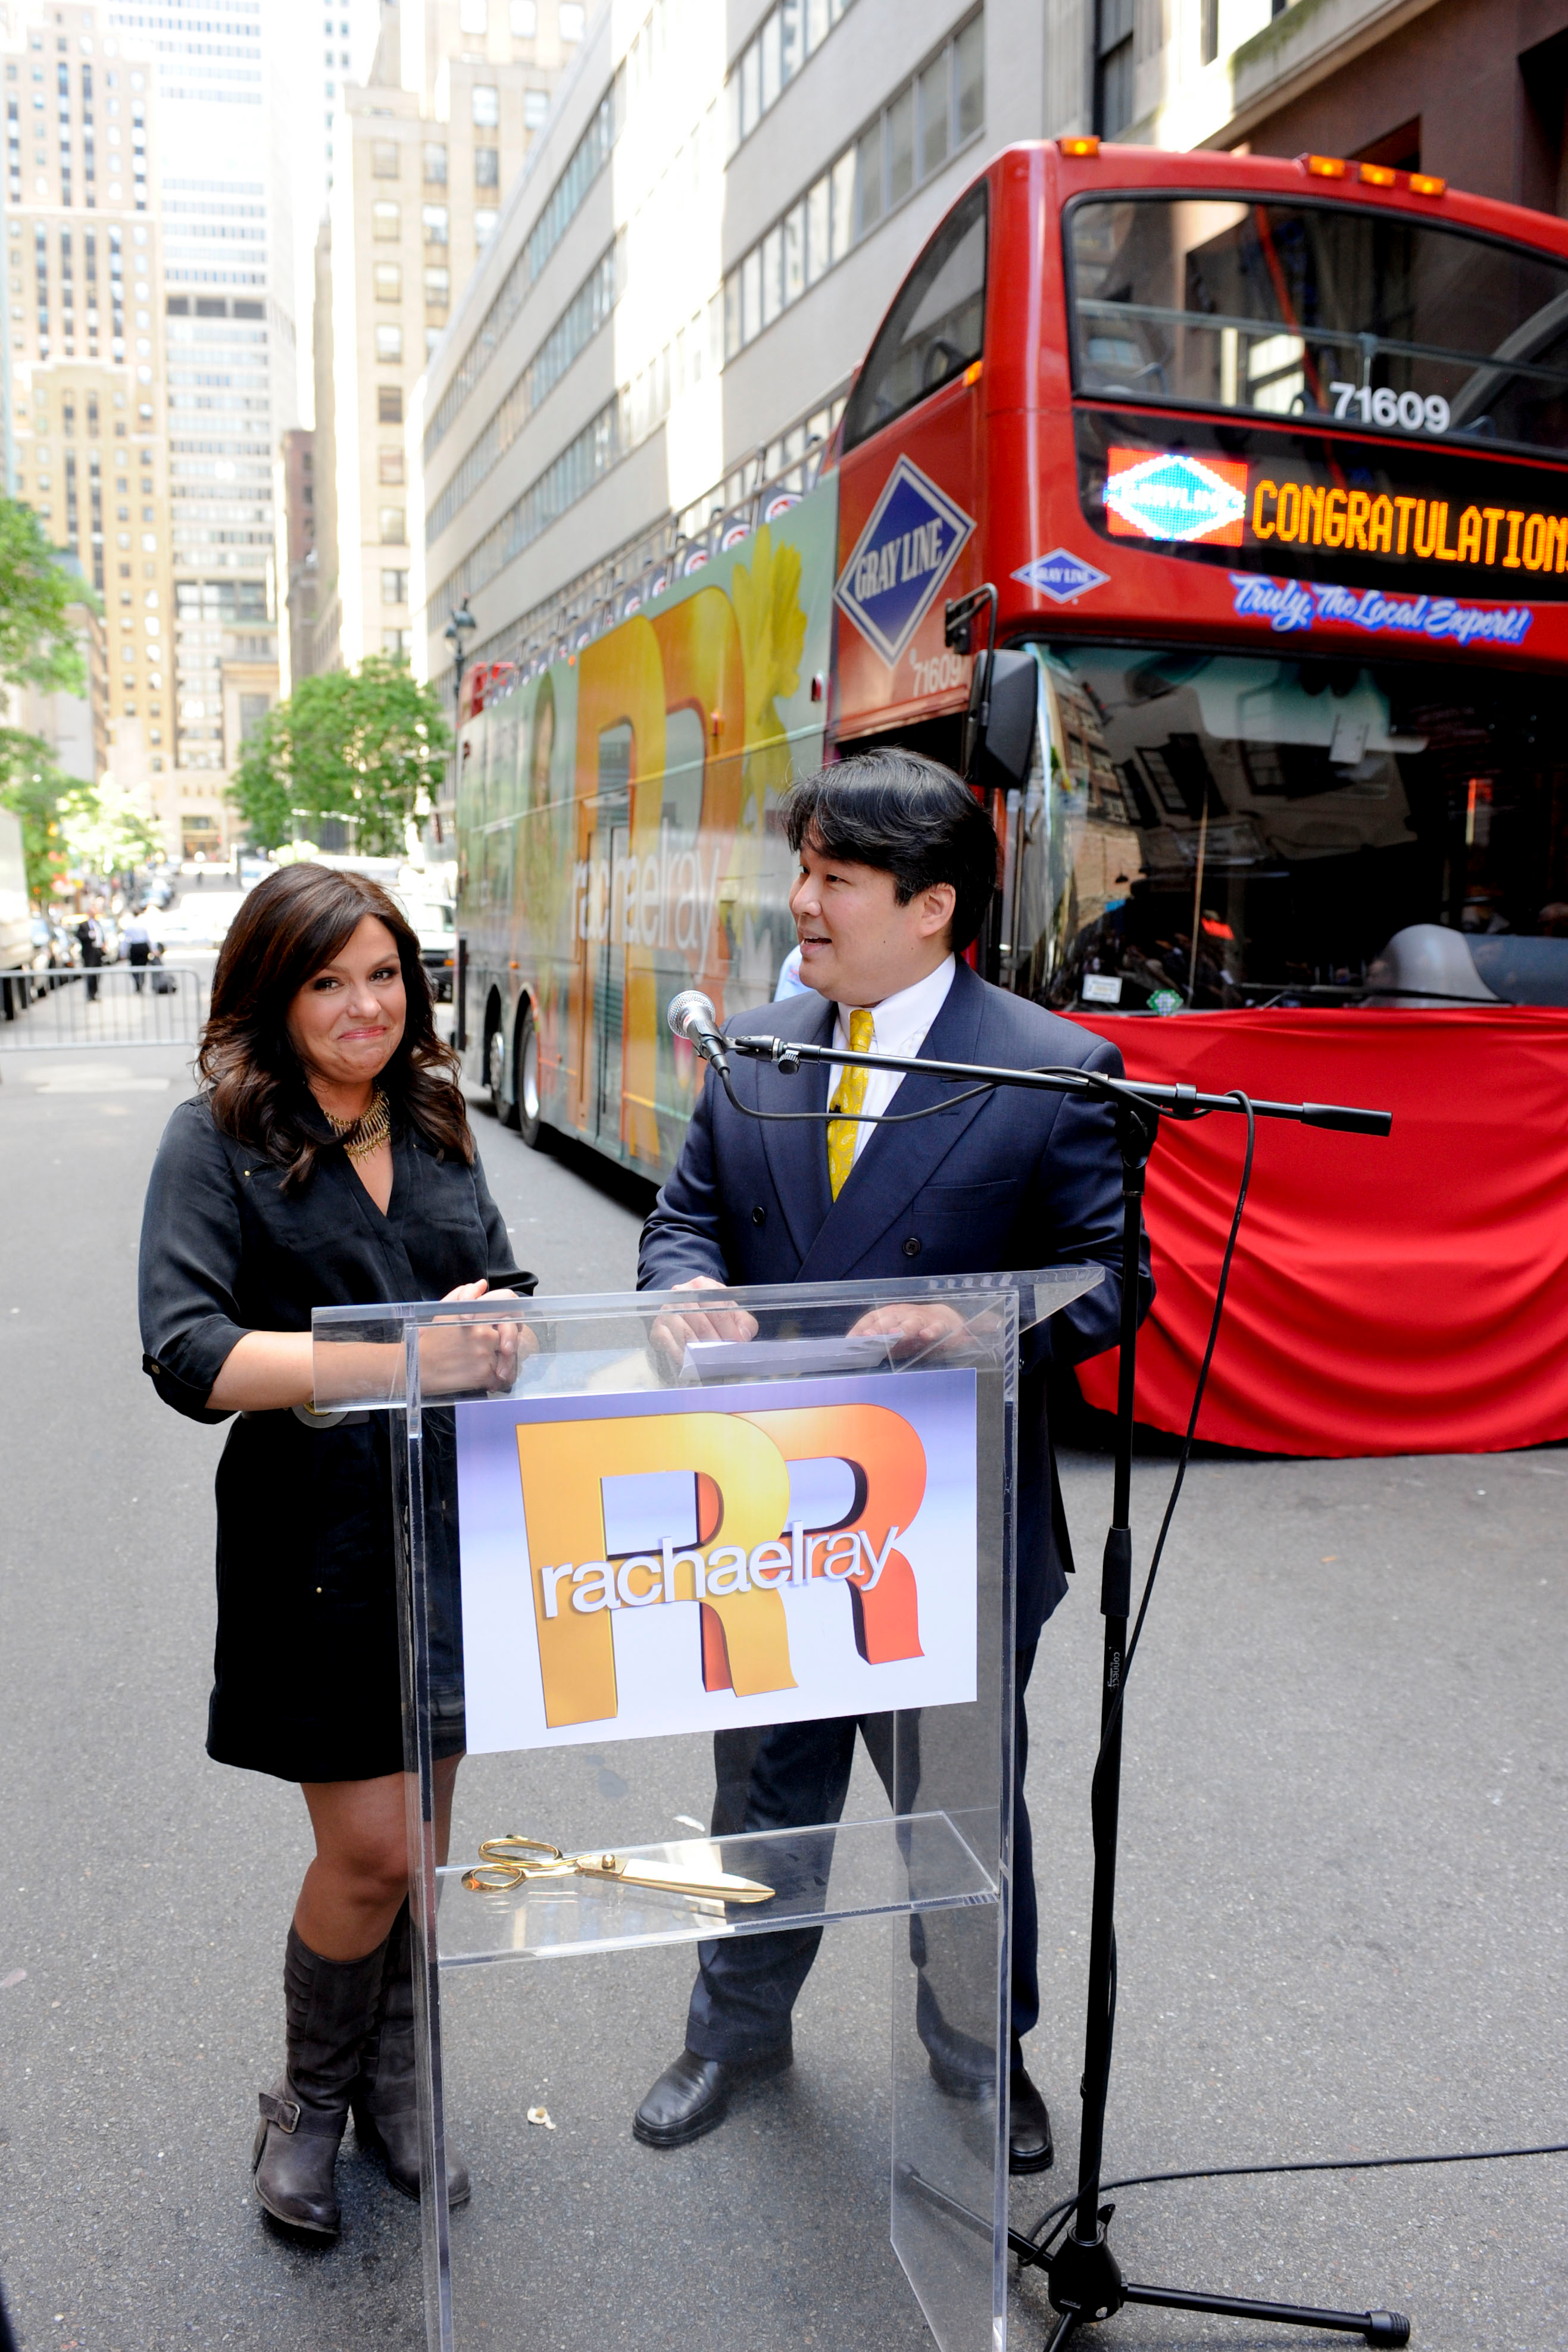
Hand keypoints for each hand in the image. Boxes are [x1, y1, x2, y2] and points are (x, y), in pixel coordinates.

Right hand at [419, 1279, 536, 1396]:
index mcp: (473, 1313)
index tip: (509, 1325)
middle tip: (502, 1352)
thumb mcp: (443, 1312)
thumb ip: (463, 1294)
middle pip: (510, 1334)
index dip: (512, 1314)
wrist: (416, 1368)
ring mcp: (484, 1353)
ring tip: (491, 1369)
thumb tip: (482, 1284)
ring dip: (502, 1365)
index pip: (507, 1304)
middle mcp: (482, 1332)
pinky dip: (496, 1381)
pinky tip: (485, 1380)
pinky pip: (501, 1378)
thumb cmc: (429, 1340)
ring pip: (507, 1357)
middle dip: (508, 1344)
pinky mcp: (483, 1374)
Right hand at [650, 1275, 757, 1375]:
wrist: (685, 1305)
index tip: (737, 1345)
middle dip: (716, 1343)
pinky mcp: (658, 1326)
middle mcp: (682, 1294)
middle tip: (725, 1358)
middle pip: (701, 1323)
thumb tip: (742, 1337)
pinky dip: (682, 1355)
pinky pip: (669, 1343)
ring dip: (700, 1351)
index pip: (719, 1310)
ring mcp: (667, 1310)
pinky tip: (693, 1363)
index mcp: (704, 1286)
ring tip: (712, 1362)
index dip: (730, 1330)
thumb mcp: (732, 1311)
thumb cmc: (713, 1311)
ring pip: (685, 1334)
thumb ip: (743, 1322)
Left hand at [848, 1301, 970, 1359]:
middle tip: (869, 1336)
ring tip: (893, 1335)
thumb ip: (881, 1346)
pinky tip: (925, 1335)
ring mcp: (922, 1319)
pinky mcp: (940, 1325)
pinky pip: (936, 1327)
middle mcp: (904, 1315)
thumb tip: (863, 1356)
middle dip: (878, 1328)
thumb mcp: (896, 1339)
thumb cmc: (915, 1332)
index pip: (872, 1318)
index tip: (851, 1339)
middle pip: (890, 1320)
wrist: (947, 1322)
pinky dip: (931, 1331)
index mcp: (890, 1316)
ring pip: (912, 1322)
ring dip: (902, 1328)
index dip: (861, 1327)